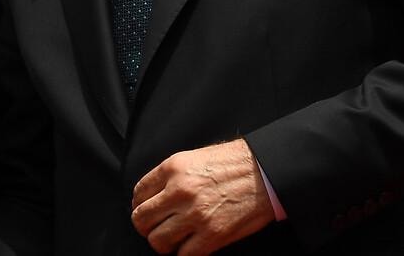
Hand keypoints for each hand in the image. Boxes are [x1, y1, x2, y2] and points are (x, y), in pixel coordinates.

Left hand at [131, 139, 274, 254]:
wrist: (264, 172)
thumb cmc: (233, 163)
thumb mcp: (195, 158)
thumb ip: (171, 175)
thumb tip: (154, 195)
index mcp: (173, 168)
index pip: (138, 193)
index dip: (139, 205)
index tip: (145, 210)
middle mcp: (180, 191)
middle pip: (141, 219)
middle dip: (145, 226)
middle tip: (155, 228)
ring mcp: (195, 214)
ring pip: (158, 240)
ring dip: (162, 243)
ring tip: (172, 240)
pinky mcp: (212, 235)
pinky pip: (184, 255)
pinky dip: (183, 254)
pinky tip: (189, 247)